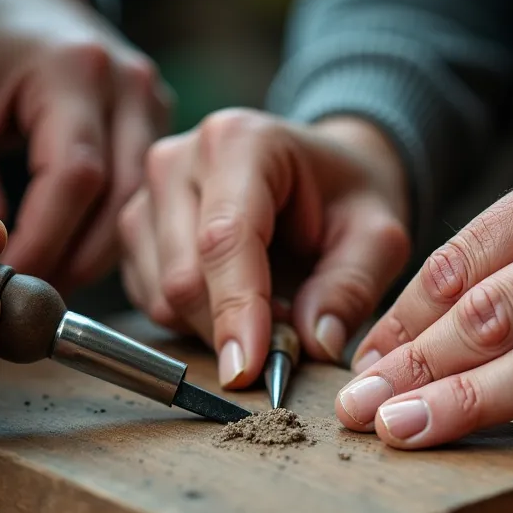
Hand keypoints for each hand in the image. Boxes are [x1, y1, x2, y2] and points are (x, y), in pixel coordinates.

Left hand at [0, 0, 171, 289]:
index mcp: (73, 71)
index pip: (75, 178)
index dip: (43, 240)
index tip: (4, 280)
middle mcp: (129, 88)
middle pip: (118, 202)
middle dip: (70, 259)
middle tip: (24, 295)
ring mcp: (153, 107)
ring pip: (138, 209)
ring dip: (92, 255)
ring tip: (44, 281)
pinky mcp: (158, 126)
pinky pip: (143, 199)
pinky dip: (107, 234)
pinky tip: (69, 255)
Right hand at [117, 110, 410, 387]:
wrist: (316, 174)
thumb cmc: (346, 198)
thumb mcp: (377, 237)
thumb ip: (351, 287)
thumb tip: (313, 343)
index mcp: (241, 141)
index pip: (225, 238)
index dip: (235, 309)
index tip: (249, 370)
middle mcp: (178, 160)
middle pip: (184, 276)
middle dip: (232, 329)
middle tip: (289, 341)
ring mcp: (147, 193)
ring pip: (162, 296)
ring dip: (214, 328)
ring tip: (269, 307)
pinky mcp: (135, 229)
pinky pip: (150, 301)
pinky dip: (193, 321)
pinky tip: (232, 300)